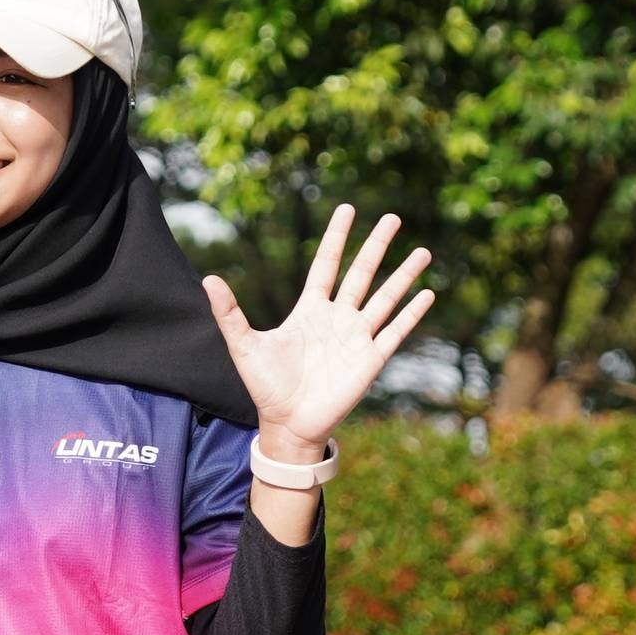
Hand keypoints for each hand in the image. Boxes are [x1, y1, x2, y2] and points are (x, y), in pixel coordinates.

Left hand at [203, 204, 438, 452]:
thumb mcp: (244, 346)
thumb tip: (208, 280)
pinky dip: (411, 314)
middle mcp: (337, 318)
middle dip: (377, 245)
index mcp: (310, 310)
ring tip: (424, 252)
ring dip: (404, 275)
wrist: (288, 425)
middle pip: (361, 273)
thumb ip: (229, 313)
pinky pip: (395, 331)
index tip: (348, 209)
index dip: (337, 237)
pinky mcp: (371, 359)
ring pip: (385, 298)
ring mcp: (357, 337)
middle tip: (393, 217)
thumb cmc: (266, 387)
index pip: (327, 265)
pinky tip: (427, 294)